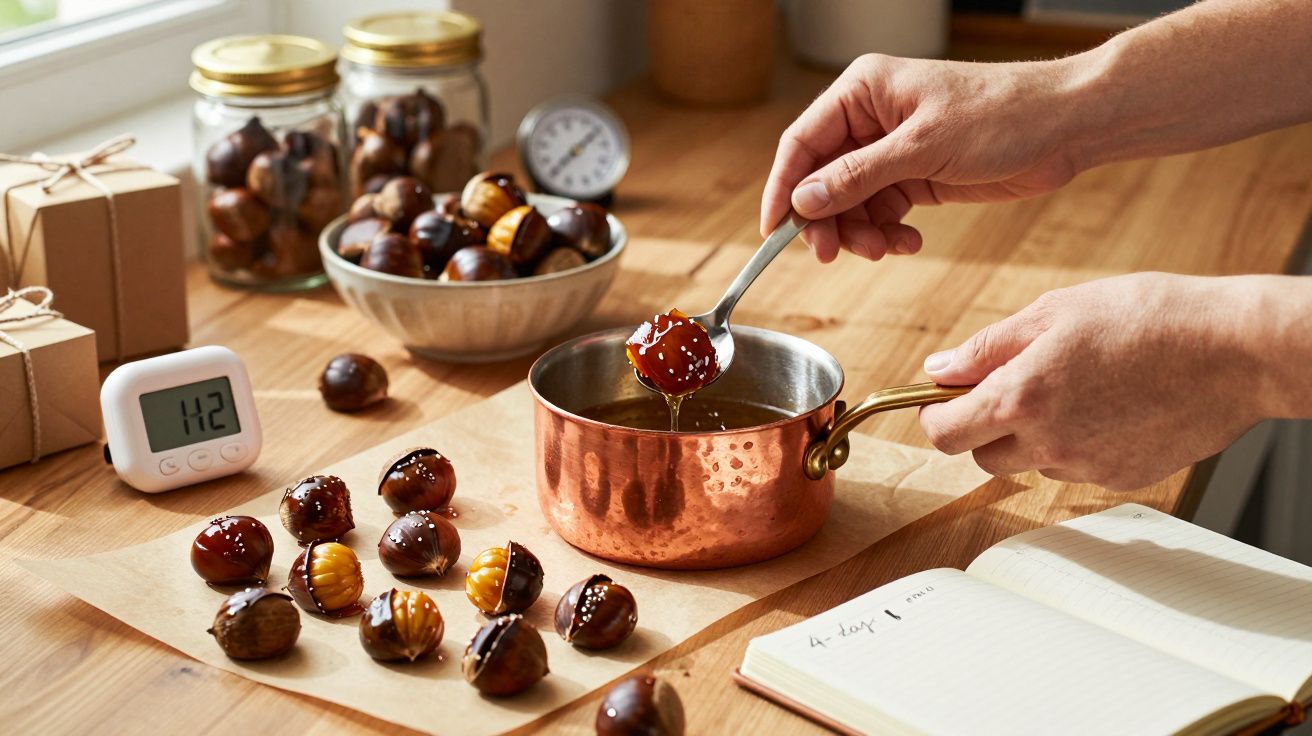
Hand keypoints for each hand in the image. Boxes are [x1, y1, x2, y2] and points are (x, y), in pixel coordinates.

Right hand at [761, 53, 1086, 262]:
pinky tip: (907, 242)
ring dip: (861, 232)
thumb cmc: (1001, 114)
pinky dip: (888, 232)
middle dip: (828, 220)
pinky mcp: (916, 175)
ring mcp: (893, 149)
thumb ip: (857, 175)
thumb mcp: (922, 147)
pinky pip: (882, 211)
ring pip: (851, 202)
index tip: (774, 232)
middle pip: (822, 179)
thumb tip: (804, 200)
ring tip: (885, 248)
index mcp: (863, 91)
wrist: (1065, 126)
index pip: (802, 143)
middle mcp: (871, 118)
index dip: (783, 189)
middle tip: (833, 254)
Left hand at [917, 273, 1272, 488]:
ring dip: (1032, 436)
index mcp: (1021, 398)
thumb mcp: (1054, 312)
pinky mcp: (1121, 478)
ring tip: (1074, 387)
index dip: (935, 415)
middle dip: (983, 426)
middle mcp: (1048, 443)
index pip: (943, 433)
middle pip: (981, 457)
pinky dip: (1077, 444)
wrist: (1235, 349)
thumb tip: (939, 369)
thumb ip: (987, 347)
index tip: (942, 398)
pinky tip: (1108, 406)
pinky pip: (1076, 468)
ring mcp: (1086, 467)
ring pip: (1031, 463)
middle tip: (1011, 386)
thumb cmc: (1150, 318)